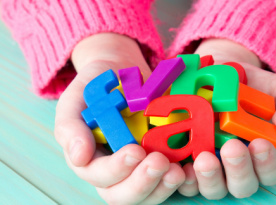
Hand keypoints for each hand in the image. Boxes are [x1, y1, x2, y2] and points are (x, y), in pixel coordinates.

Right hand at [54, 33, 184, 203]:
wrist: (121, 71)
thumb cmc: (95, 86)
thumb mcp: (76, 100)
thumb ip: (70, 127)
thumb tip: (78, 157)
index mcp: (92, 161)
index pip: (101, 177)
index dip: (117, 169)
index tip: (134, 150)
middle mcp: (116, 171)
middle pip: (125, 195)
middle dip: (143, 183)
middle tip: (160, 162)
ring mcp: (140, 168)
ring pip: (149, 194)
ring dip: (164, 187)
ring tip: (178, 171)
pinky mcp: (162, 160)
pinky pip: (171, 179)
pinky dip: (183, 180)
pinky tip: (191, 169)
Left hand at [177, 38, 275, 198]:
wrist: (217, 73)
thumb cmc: (250, 86)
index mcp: (261, 155)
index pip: (270, 171)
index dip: (267, 163)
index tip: (261, 143)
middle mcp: (236, 167)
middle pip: (242, 186)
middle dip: (238, 170)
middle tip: (232, 148)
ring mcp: (210, 167)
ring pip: (213, 188)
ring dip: (209, 178)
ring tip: (204, 158)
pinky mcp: (186, 161)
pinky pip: (184, 181)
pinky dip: (183, 177)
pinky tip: (181, 166)